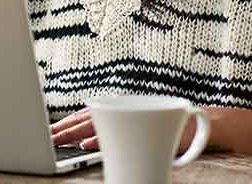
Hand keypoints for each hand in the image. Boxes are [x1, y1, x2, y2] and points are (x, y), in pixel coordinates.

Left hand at [50, 107, 198, 152]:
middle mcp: (124, 108)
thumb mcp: (137, 129)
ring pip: (98, 127)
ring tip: (58, 141)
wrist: (203, 124)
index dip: (67, 123)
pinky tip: (85, 146)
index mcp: (120, 106)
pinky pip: (118, 138)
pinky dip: (100, 142)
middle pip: (87, 119)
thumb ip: (113, 132)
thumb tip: (83, 140)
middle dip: (65, 130)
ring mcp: (134, 118)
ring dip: (75, 135)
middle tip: (48, 138)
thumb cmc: (168, 129)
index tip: (51, 131)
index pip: (87, 114)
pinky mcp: (143, 131)